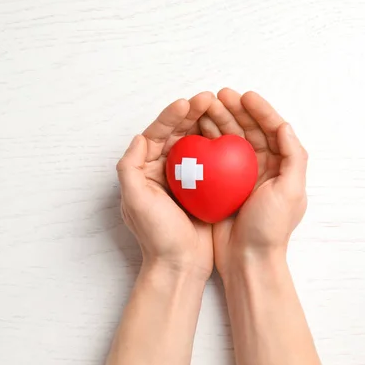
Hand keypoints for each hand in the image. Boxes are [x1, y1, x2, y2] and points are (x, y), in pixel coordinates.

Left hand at [117, 92, 214, 280]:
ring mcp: (185, 178)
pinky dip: (221, 146)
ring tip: (223, 109)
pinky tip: (233, 135)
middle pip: (177, 133)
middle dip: (192, 113)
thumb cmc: (157, 236)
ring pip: (196, 143)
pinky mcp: (204, 188)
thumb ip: (130, 168)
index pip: (156, 135)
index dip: (170, 116)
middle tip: (210, 98)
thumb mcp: (136, 201)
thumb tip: (140, 137)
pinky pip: (213, 161)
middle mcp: (163, 170)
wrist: (180, 265)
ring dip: (208, 124)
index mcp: (144, 170)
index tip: (187, 104)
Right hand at [198, 89, 307, 278]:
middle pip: (248, 130)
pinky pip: (212, 157)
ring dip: (218, 121)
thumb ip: (293, 157)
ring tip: (203, 106)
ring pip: (228, 140)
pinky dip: (204, 142)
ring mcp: (239, 176)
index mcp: (281, 166)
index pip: (272, 130)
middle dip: (235, 110)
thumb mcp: (291, 192)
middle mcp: (262, 167)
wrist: (247, 259)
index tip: (244, 96)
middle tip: (218, 96)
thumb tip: (284, 125)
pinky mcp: (220, 186)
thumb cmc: (270, 228)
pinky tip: (194, 131)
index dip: (260, 110)